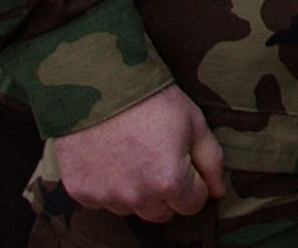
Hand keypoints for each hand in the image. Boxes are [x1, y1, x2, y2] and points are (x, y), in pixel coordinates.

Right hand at [51, 84, 224, 220]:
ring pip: (131, 209)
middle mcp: (136, 196)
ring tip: (134, 154)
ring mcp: (105, 196)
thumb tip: (218, 192)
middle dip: (168, 192)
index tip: (186, 160)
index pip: (193, 204)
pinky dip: (109, 185)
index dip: (195, 182)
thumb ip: (210, 161)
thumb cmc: (153, 100)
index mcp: (169, 181)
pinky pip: (102, 201)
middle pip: (162, 213)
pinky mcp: (80, 191)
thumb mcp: (194, 122)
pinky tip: (111, 157)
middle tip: (161, 158)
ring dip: (137, 191)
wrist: (101, 82)